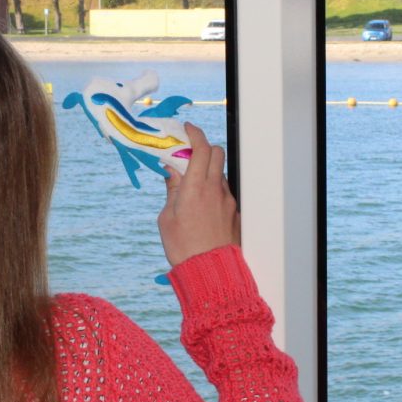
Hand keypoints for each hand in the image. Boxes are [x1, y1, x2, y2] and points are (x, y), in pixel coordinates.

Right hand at [157, 123, 239, 267]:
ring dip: (207, 172)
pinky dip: (213, 190)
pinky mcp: (235, 213)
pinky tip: (201, 207)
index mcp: (196, 187)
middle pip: (216, 153)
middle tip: (187, 156)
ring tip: (191, 189)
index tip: (187, 129)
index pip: (201, 148)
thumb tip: (171, 170)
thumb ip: (171, 189)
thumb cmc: (184, 248)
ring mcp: (228, 200)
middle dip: (203, 148)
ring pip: (219, 173)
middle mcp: (216, 189)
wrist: (210, 272)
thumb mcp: (167, 218)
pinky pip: (224, 192)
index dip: (194, 133)